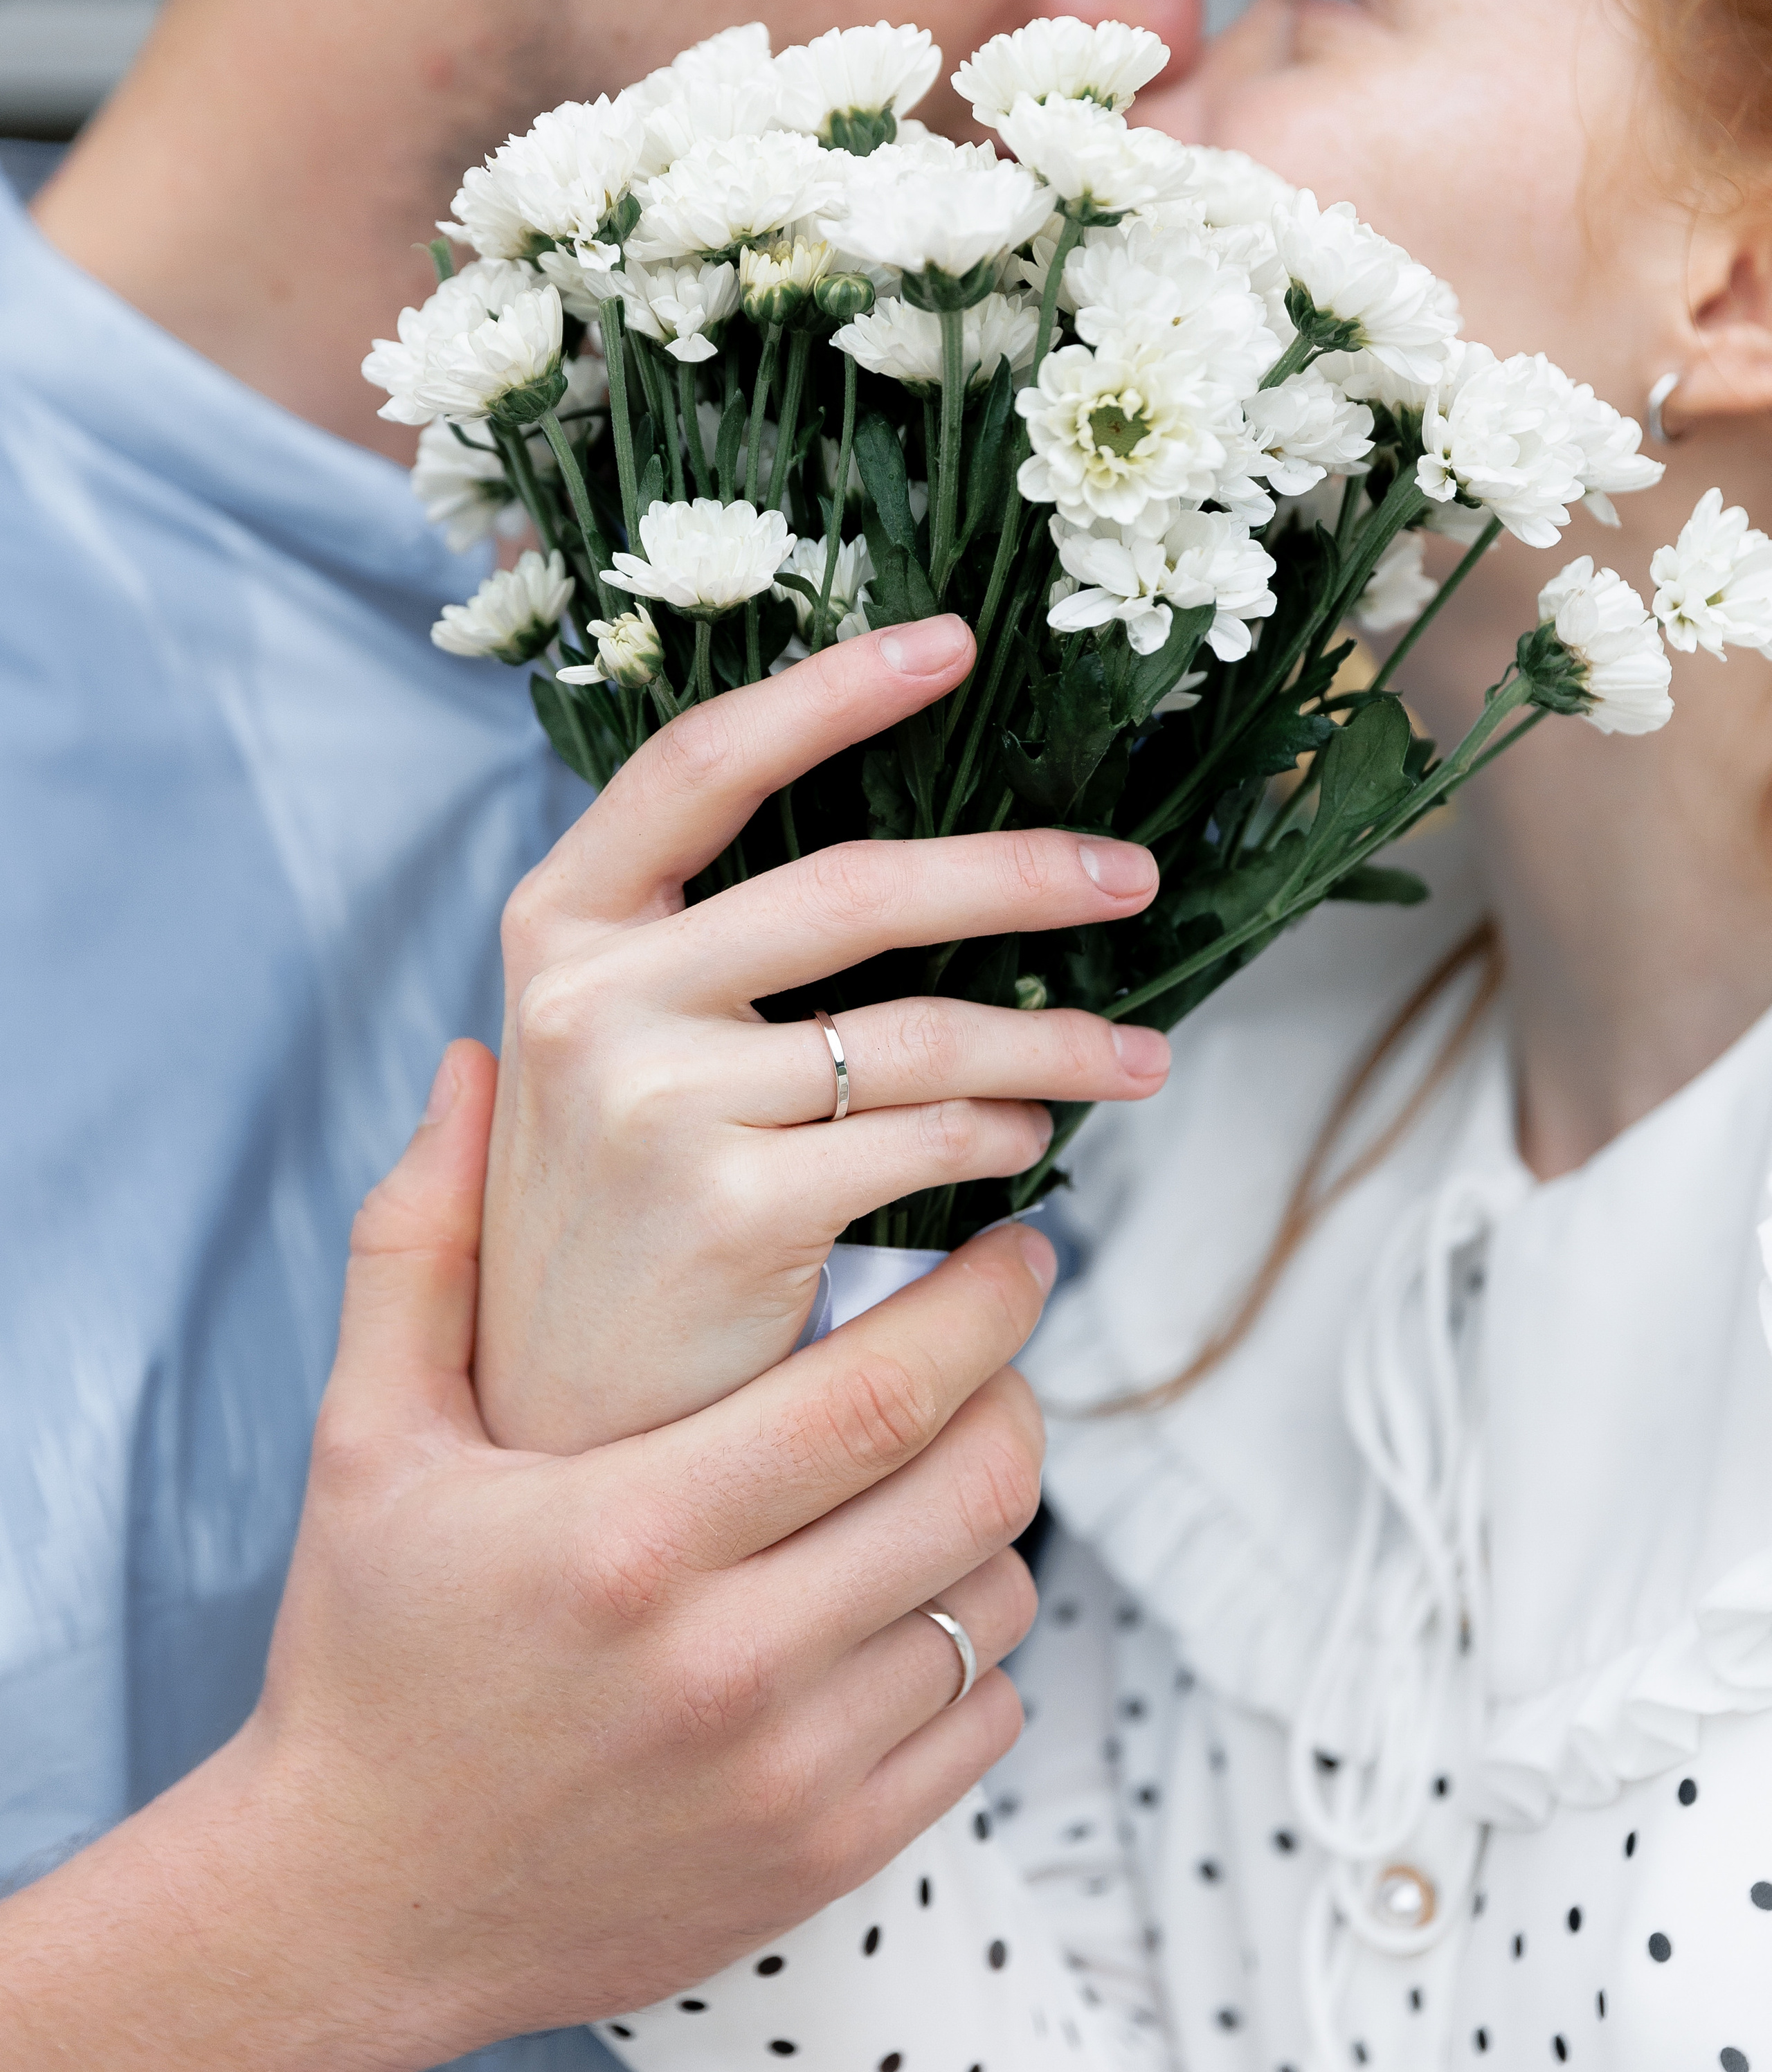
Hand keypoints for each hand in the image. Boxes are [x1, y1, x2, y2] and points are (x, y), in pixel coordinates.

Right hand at [0, 1045, 1055, 2071]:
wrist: (348, 1902)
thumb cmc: (364, 1653)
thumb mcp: (367, 1437)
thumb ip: (421, 1245)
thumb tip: (465, 1067)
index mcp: (633, 1534)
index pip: (883, 1392)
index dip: (982, 1303)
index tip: (1017, 1243)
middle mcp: (729, 1662)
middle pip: (974, 1488)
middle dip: (1015, 1388)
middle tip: (994, 1340)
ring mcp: (788, 1776)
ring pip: (992, 1600)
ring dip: (993, 1515)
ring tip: (935, 1466)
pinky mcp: (822, 1861)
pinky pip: (981, 1721)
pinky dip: (974, 1645)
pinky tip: (905, 1600)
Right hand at [478, 612, 1169, 1452]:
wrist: (556, 1430)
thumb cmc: (613, 1221)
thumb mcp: (612, 1056)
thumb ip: (703, 952)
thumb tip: (917, 865)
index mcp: (560, 929)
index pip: (698, 764)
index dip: (829, 689)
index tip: (951, 641)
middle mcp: (591, 999)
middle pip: (853, 887)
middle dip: (1020, 873)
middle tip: (1133, 875)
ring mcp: (653, 1101)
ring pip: (921, 1031)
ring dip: (1059, 1044)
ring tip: (1139, 1061)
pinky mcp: (728, 1207)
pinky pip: (925, 1142)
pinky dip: (1003, 1139)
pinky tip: (1027, 1154)